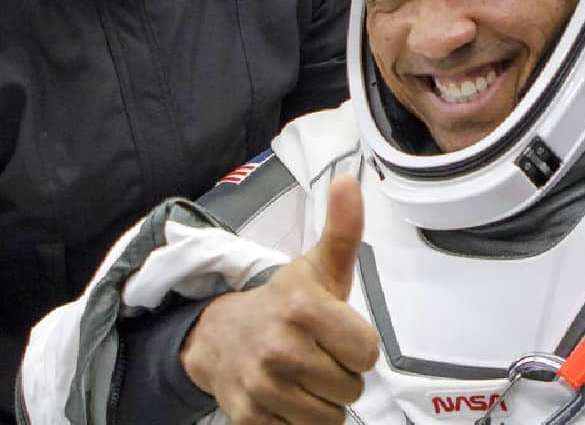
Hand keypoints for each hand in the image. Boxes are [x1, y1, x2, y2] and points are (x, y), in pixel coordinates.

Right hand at [181, 174, 379, 423]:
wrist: (217, 335)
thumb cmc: (281, 304)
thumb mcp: (316, 267)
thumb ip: (343, 230)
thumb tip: (351, 183)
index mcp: (303, 309)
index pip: (367, 353)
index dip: (357, 346)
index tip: (337, 333)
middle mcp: (281, 349)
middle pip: (351, 387)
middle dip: (340, 374)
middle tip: (317, 353)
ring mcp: (264, 387)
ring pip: (330, 417)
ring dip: (324, 401)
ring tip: (304, 374)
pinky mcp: (251, 418)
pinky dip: (299, 420)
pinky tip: (287, 394)